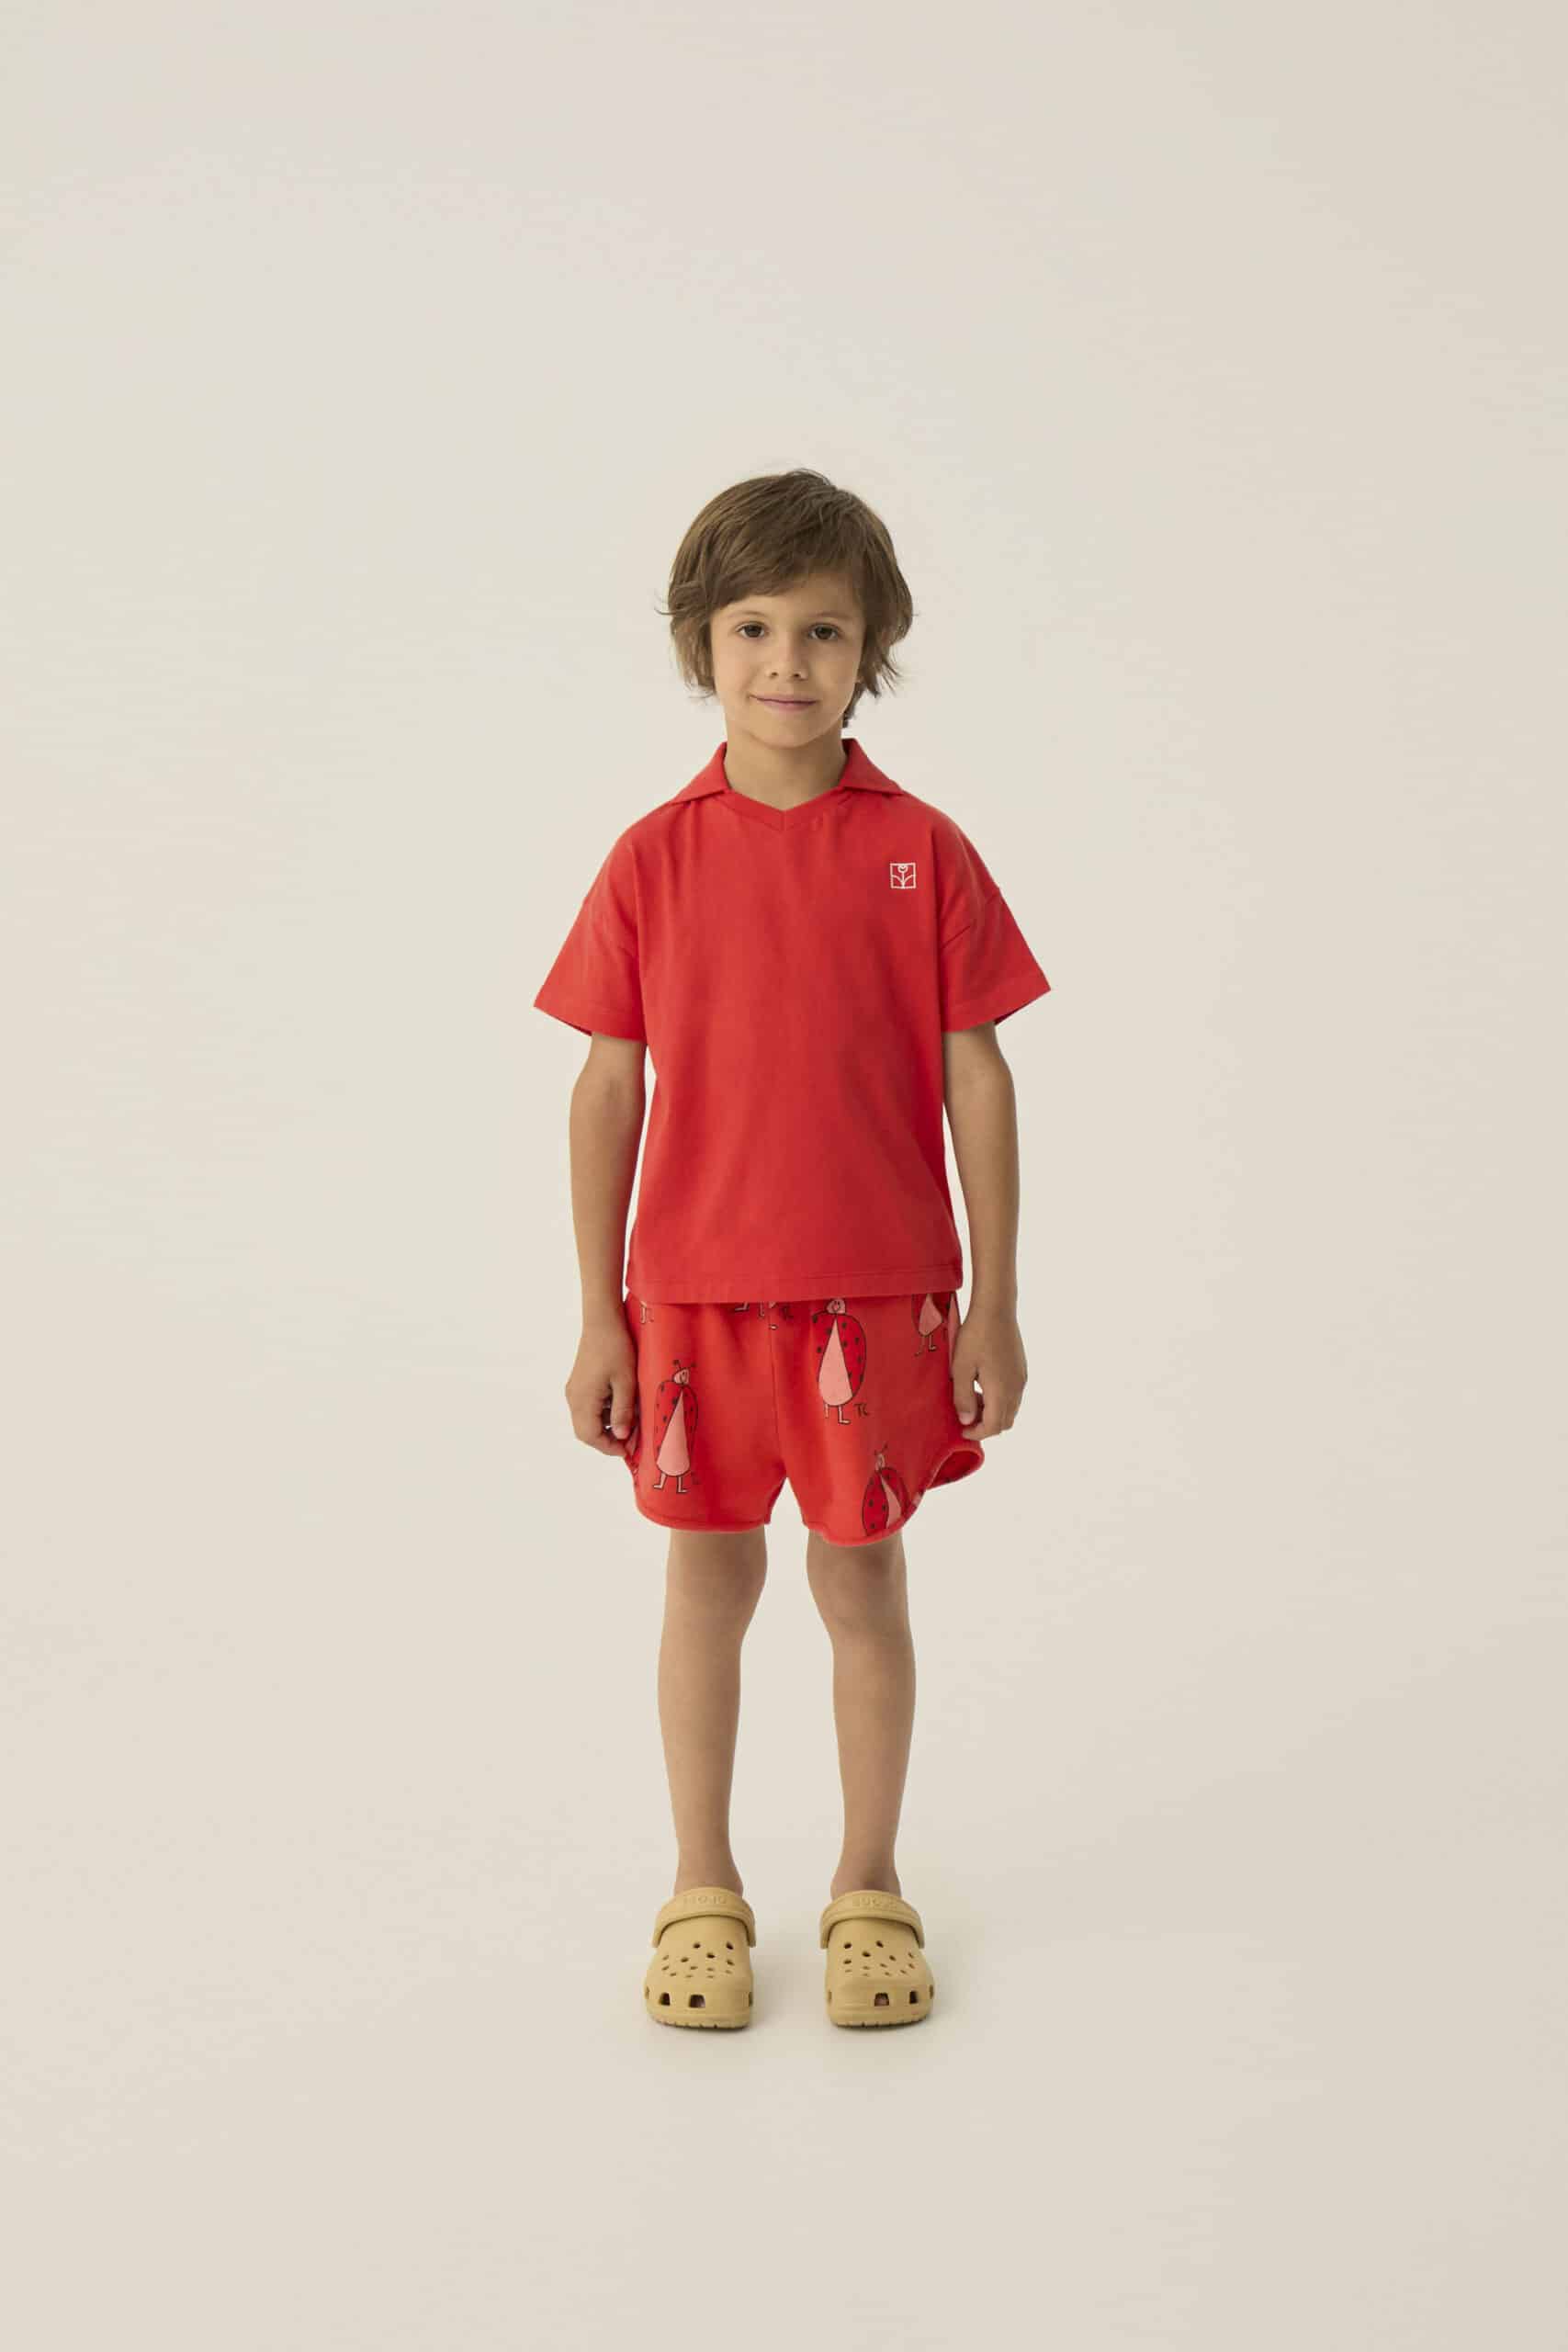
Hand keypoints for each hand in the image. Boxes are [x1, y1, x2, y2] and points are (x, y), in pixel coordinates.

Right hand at [565, 1315, 638, 1456]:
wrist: (602, 1320)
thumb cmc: (616, 1348)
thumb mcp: (626, 1382)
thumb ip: (623, 1411)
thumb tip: (622, 1437)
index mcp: (583, 1400)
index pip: (590, 1436)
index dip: (609, 1447)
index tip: (629, 1450)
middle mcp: (574, 1397)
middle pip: (586, 1431)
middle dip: (608, 1440)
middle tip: (631, 1440)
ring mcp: (574, 1390)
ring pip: (587, 1420)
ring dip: (606, 1427)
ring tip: (630, 1423)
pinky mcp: (579, 1383)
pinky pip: (588, 1407)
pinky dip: (603, 1414)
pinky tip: (621, 1406)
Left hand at [951, 1305, 1026, 1440]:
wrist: (996, 1309)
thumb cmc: (975, 1336)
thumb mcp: (960, 1368)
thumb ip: (962, 1397)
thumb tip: (967, 1421)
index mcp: (1001, 1391)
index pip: (994, 1426)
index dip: (977, 1433)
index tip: (961, 1429)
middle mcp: (1016, 1388)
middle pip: (1005, 1421)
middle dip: (986, 1425)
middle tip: (966, 1417)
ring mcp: (1021, 1378)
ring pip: (1011, 1409)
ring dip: (992, 1412)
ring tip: (971, 1398)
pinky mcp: (1021, 1369)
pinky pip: (1013, 1395)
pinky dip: (999, 1400)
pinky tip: (982, 1384)